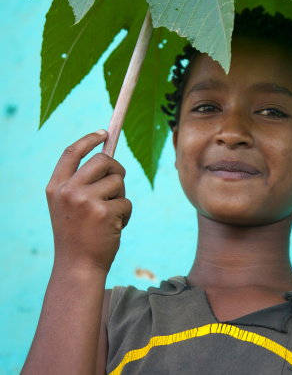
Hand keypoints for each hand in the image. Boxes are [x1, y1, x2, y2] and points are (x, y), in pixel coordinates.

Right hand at [45, 130, 131, 274]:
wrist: (78, 267)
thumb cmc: (78, 235)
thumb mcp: (69, 206)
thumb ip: (81, 183)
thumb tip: (109, 157)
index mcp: (56, 187)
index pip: (71, 152)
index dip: (88, 139)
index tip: (104, 132)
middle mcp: (68, 190)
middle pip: (103, 160)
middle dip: (117, 170)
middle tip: (117, 185)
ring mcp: (86, 200)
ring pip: (119, 181)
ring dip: (121, 197)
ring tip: (110, 216)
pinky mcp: (104, 212)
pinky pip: (127, 202)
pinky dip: (126, 214)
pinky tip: (114, 228)